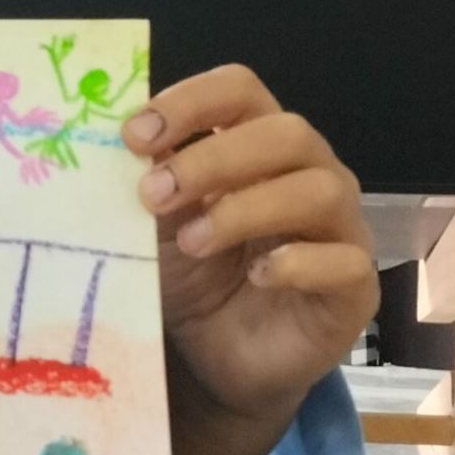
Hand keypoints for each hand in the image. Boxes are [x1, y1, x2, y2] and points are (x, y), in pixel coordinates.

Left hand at [125, 66, 376, 454]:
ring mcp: (340, 228)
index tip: (134, 135)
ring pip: (319, 190)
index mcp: (258, 145)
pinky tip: (257, 276)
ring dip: (245, 209)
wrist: (219, 363)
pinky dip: (298, 263)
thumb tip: (99, 141)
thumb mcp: (154, 228)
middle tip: (153, 195)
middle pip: (286, 133)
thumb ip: (143, 182)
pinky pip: (345, 262)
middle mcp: (310, 174)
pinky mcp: (354, 288)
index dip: (191, 102)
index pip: (241, 91)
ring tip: (192, 243)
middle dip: (213, 159)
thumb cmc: (193, 279)